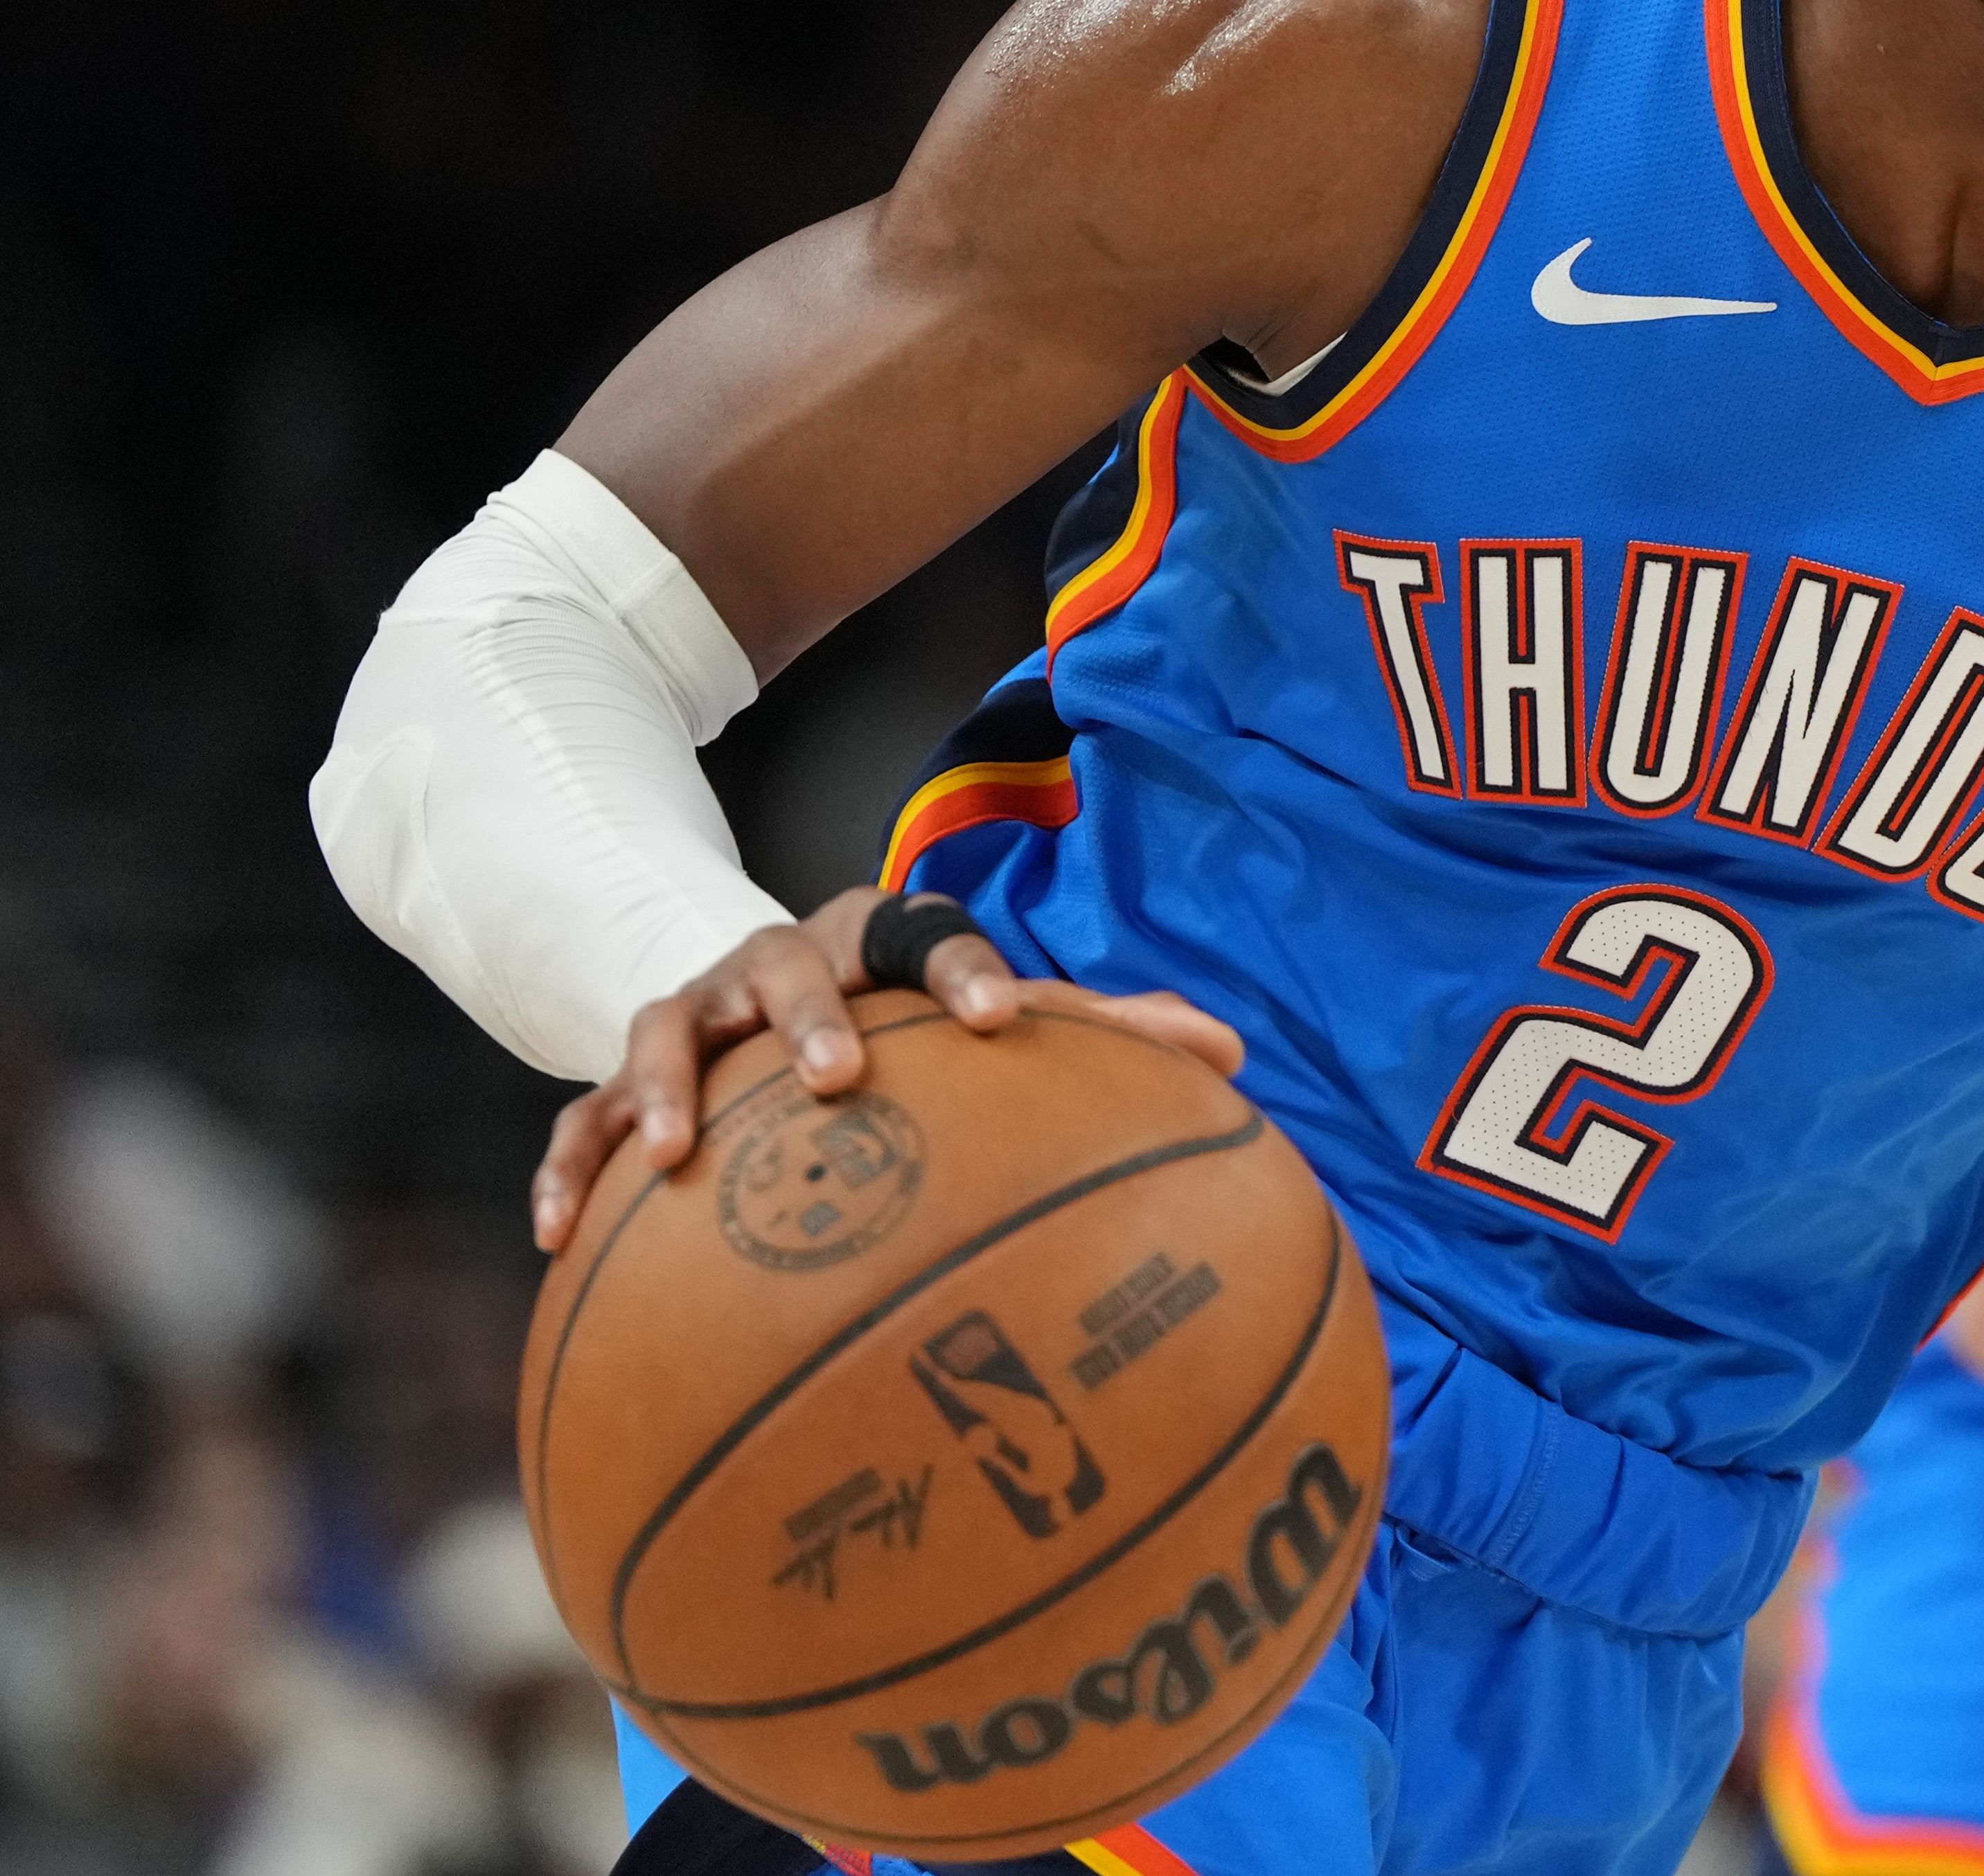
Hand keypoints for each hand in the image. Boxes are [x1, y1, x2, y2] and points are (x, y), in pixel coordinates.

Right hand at [531, 882, 1247, 1253]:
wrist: (756, 994)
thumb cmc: (903, 1015)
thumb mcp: (989, 1008)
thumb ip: (1102, 1030)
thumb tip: (1236, 1055)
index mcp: (872, 940)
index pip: (927, 937)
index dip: (968, 971)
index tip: (1004, 1022)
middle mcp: (776, 964)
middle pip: (790, 970)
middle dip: (813, 1016)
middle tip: (841, 1078)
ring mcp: (691, 1018)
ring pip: (664, 1034)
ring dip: (668, 1088)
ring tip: (676, 1155)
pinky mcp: (620, 1080)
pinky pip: (580, 1120)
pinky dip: (570, 1169)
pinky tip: (557, 1236)